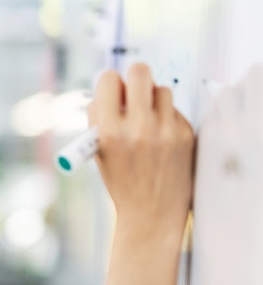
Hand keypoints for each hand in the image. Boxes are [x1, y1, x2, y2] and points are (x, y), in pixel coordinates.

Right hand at [88, 63, 194, 240]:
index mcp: (109, 132)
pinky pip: (174, 110)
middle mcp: (138, 128)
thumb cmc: (121, 181)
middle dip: (134, 77)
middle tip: (132, 91)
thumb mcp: (99, 152)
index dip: (109, 83)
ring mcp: (165, 130)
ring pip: (161, 89)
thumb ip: (100, 118)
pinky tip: (160, 139)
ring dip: (152, 99)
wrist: (151, 214)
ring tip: (146, 121)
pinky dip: (166, 118)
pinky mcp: (185, 134)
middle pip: (140, 71)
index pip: (109, 80)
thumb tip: (110, 84)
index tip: (112, 92)